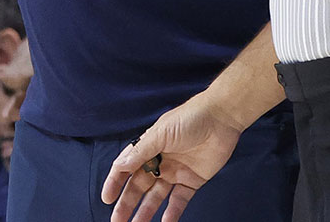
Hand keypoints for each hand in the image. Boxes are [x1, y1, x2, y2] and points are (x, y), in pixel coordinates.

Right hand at [100, 94, 245, 221]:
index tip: (107, 198)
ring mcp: (175, 172)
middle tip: (117, 220)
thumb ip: (141, 151)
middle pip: (139, 186)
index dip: (115, 182)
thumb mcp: (161, 133)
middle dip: (127, 203)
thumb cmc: (190, 118)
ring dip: (145, 212)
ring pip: (156, 197)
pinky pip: (179, 201)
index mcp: (149, 147)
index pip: (126, 168)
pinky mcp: (192, 180)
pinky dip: (172, 213)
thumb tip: (120, 166)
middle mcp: (159, 161)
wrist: (222, 118)